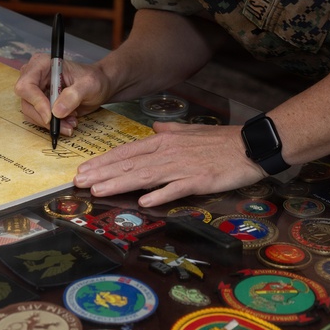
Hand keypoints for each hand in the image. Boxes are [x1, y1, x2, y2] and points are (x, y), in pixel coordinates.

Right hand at [14, 54, 113, 137]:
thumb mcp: (89, 85)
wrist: (98, 86)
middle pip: (27, 102)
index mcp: (42, 64)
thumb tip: (56, 111)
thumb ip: (73, 95)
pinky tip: (68, 121)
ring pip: (31, 113)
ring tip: (71, 122)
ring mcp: (35, 90)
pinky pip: (38, 118)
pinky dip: (53, 124)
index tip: (51, 116)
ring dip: (51, 124)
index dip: (36, 102)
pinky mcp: (39, 103)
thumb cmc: (93, 79)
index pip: (26, 85)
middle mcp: (35, 76)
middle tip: (66, 125)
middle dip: (46, 118)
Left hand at [73, 122, 266, 207]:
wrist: (250, 145)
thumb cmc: (220, 140)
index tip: (84, 170)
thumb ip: (168, 130)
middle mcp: (168, 151)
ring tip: (98, 191)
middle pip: (129, 164)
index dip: (104, 161)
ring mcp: (182, 166)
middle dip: (102, 173)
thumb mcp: (189, 131)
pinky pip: (176, 188)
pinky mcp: (199, 179)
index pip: (127, 151)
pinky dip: (159, 194)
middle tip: (79, 182)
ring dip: (119, 184)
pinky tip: (143, 201)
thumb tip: (152, 128)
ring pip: (145, 176)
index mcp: (164, 140)